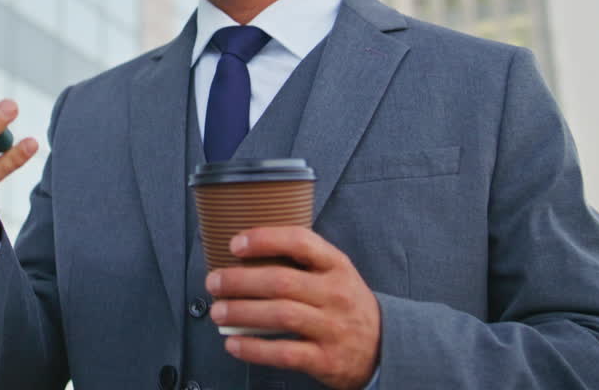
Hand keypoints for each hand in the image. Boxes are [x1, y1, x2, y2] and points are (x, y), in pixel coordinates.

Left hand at [205, 226, 380, 389]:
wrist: (384, 346)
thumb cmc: (345, 304)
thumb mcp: (335, 273)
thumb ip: (300, 262)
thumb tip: (243, 256)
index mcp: (336, 265)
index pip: (300, 242)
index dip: (264, 239)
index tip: (235, 244)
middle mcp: (335, 294)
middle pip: (281, 281)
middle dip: (240, 281)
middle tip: (214, 282)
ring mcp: (332, 327)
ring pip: (281, 315)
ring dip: (242, 313)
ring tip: (218, 312)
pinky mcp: (326, 359)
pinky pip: (285, 352)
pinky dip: (254, 349)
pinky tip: (234, 344)